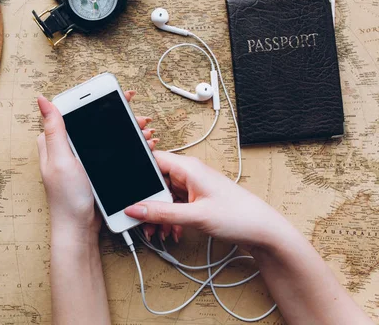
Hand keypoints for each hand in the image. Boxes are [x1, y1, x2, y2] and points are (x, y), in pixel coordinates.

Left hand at [37, 91, 156, 241]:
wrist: (80, 228)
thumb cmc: (67, 198)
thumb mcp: (61, 160)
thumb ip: (55, 130)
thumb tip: (42, 100)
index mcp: (54, 141)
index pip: (74, 111)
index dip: (96, 100)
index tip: (117, 94)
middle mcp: (66, 147)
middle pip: (94, 121)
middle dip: (119, 116)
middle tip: (138, 115)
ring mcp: (81, 158)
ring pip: (107, 135)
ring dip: (128, 130)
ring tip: (145, 129)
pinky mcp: (93, 169)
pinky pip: (112, 150)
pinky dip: (128, 146)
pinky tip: (142, 144)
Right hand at [124, 151, 292, 248]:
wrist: (264, 232)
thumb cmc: (239, 216)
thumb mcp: (195, 216)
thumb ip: (161, 213)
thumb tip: (134, 209)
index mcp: (188, 168)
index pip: (152, 159)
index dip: (136, 173)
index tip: (126, 190)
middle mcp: (189, 173)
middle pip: (155, 181)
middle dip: (147, 202)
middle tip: (143, 221)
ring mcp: (193, 186)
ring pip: (164, 196)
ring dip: (158, 214)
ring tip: (158, 231)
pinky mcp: (197, 198)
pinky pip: (174, 204)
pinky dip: (169, 218)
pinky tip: (172, 231)